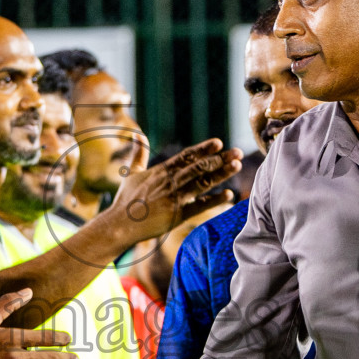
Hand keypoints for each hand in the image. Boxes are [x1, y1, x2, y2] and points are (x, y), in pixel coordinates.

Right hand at [105, 138, 242, 244]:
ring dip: (220, 174)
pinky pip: (199, 206)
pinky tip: (228, 195)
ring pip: (202, 183)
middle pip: (199, 167)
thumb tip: (137, 134)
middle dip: (219, 159)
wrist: (120, 224)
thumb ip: (138, 153)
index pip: (187, 156)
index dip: (204, 149)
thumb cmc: (126, 199)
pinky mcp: (177, 215)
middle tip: (237, 152)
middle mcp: (171, 182)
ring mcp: (175, 198)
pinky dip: (214, 200)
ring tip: (236, 166)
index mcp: (162, 171)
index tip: (218, 143)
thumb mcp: (132, 172)